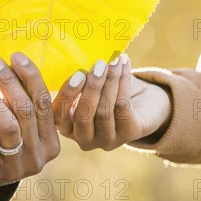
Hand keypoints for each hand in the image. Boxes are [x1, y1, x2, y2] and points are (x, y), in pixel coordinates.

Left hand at [0, 52, 59, 191]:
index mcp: (52, 142)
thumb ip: (22, 98)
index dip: (31, 77)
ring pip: (8, 124)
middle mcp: (38, 155)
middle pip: (26, 110)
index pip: (44, 102)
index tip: (16, 56)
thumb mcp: (20, 123)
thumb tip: (13, 62)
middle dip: (9, 82)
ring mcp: (17, 166)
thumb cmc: (4, 139)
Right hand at [52, 54, 171, 150]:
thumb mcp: (88, 87)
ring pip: (104, 111)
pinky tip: (125, 64)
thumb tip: (81, 60)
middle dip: (92, 88)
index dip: (67, 95)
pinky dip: (123, 82)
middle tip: (100, 64)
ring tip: (115, 60)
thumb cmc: (106, 91)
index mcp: (67, 127)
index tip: (79, 73)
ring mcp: (107, 140)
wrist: (141, 103)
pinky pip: (122, 107)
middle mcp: (84, 139)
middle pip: (83, 116)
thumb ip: (81, 80)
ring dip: (110, 81)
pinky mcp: (128, 134)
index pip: (59, 116)